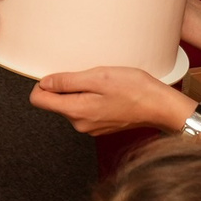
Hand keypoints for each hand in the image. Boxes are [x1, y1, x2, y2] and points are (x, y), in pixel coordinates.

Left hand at [28, 67, 188, 136]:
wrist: (160, 106)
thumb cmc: (135, 90)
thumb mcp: (98, 77)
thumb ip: (67, 81)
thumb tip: (44, 83)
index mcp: (76, 111)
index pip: (39, 100)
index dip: (43, 84)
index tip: (57, 74)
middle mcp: (80, 123)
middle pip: (57, 102)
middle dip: (67, 86)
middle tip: (90, 76)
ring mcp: (90, 127)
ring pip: (73, 104)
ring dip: (82, 91)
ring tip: (104, 84)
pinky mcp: (101, 125)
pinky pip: (87, 109)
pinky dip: (93, 98)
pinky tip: (110, 92)